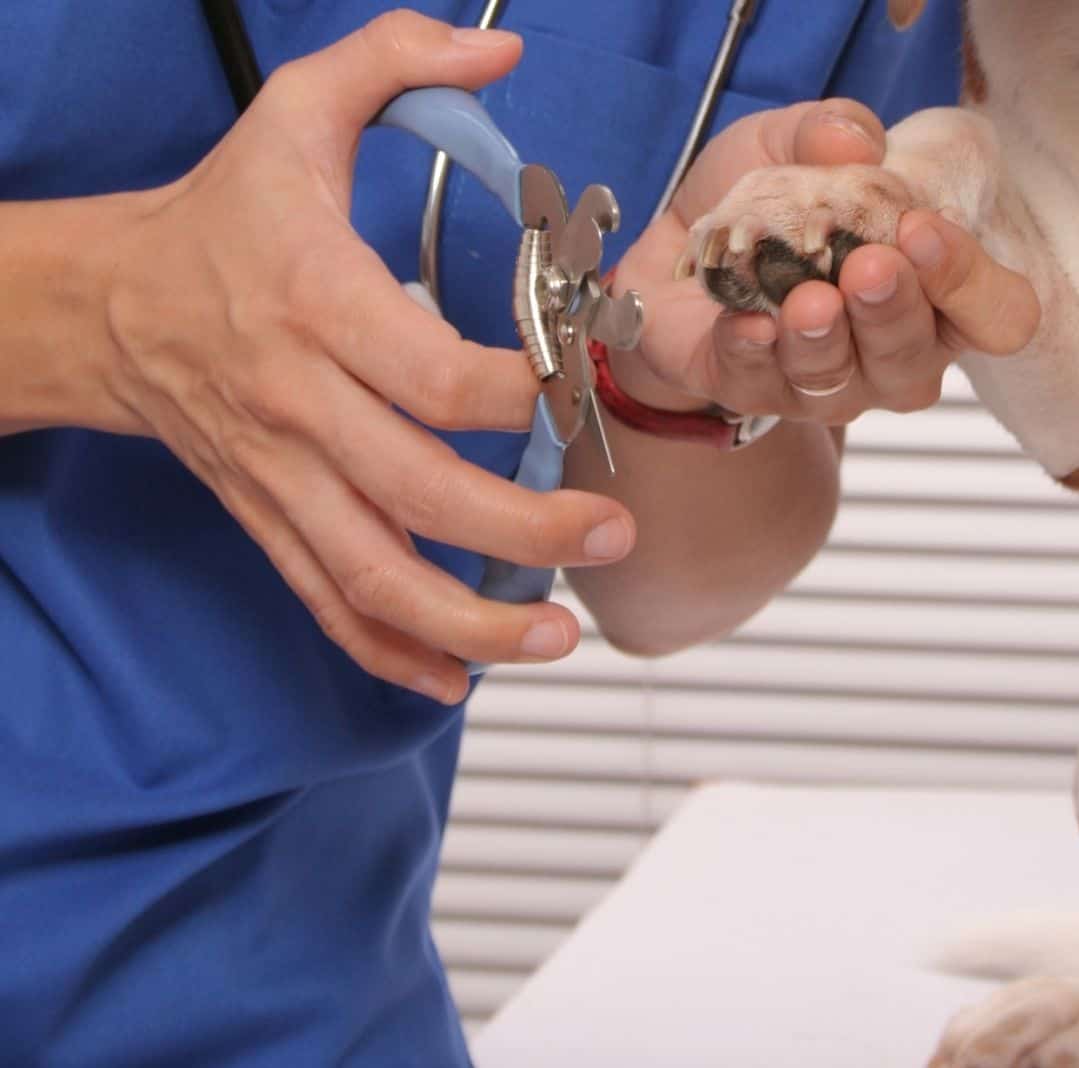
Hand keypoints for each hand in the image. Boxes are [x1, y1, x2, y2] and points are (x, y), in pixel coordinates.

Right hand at [100, 12, 635, 702]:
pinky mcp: (269, 519)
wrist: (110, 304)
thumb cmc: (223, 214)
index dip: (523, 390)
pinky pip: (326, 603)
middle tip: (612, 537)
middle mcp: (300, 406)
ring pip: (373, 574)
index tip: (585, 382)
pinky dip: (390, 653)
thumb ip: (394, 61)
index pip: (433, 374)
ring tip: (556, 639)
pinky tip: (456, 681)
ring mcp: (281, 477)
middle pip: (420, 493)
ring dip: (469, 622)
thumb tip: (503, 49)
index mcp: (317, 304)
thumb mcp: (294, 112)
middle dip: (525, 531)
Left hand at [608, 99, 1040, 422]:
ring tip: (807, 300)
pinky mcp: (753, 393)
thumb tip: (853, 140)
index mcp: (937, 293)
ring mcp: (828, 386)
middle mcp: (894, 353)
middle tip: (868, 266)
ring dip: (826, 341)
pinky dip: (754, 355)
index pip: (997, 315)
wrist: (678, 247)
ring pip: (845, 385)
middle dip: (896, 313)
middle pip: (919, 361)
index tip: (921, 227)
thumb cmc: (769, 202)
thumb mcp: (795, 141)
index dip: (971, 282)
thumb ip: (831, 128)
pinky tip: (746, 325)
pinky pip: (760, 387)